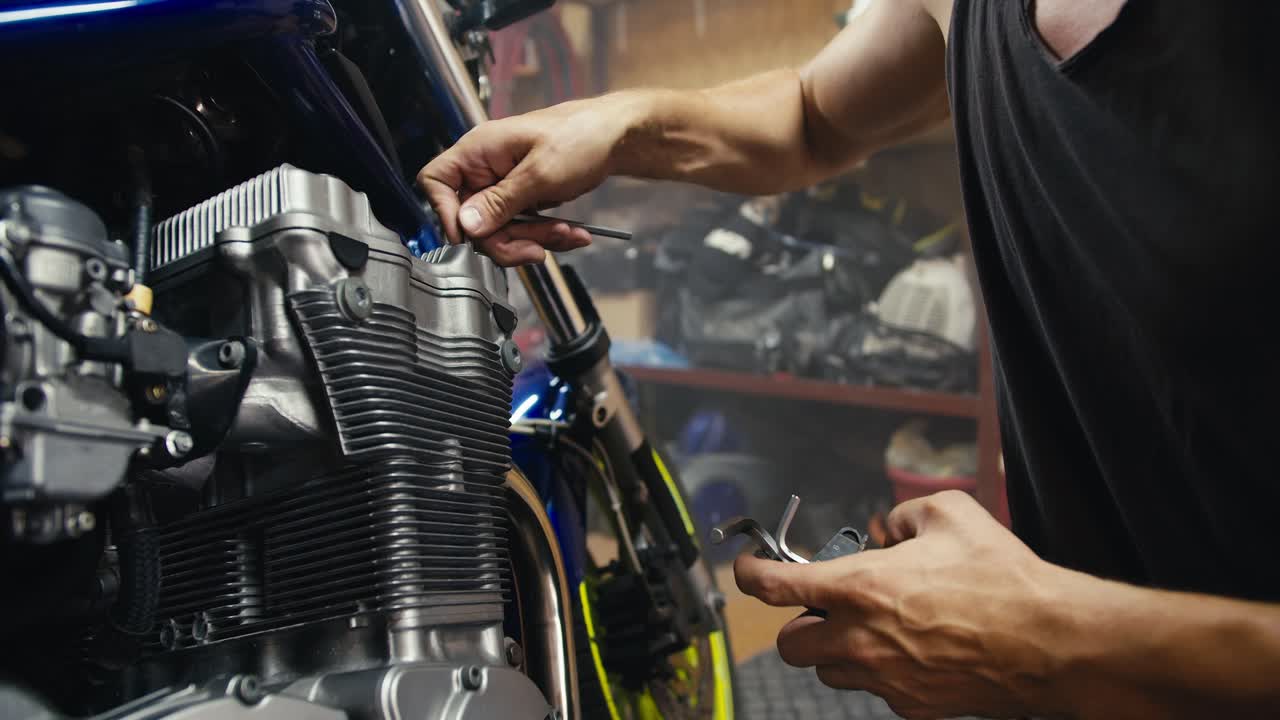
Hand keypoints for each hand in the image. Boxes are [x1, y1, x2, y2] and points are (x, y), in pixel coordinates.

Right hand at [417, 95, 637, 264]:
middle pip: (471, 220)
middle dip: (506, 239)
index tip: (473, 235)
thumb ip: (501, 202)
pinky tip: (570, 233)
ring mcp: (504, 185)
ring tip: (565, 234)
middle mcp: (485, 168)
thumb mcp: (540, 173)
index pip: (435, 182)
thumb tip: (466, 225)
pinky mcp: (522, 199)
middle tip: (537, 246)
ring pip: (499, 230)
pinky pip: (522, 229)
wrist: (616, 137)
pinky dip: (545, 236)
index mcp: (479, 150)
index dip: (446, 213)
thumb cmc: (581, 136)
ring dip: (532, 240)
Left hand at [734, 491, 1070, 719]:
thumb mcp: (948, 512)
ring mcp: (883, 677)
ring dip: (838, 650)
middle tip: (827, 607)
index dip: (749, 574)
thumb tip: (889, 529)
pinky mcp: (910, 705)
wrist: (1049, 642)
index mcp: (859, 586)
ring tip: (877, 628)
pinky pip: (875, 690)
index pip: (773, 586)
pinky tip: (915, 651)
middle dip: (800, 625)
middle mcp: (859, 637)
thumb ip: (903, 514)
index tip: (748, 568)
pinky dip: (881, 672)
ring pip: (830, 672)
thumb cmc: (1001, 578)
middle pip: (790, 645)